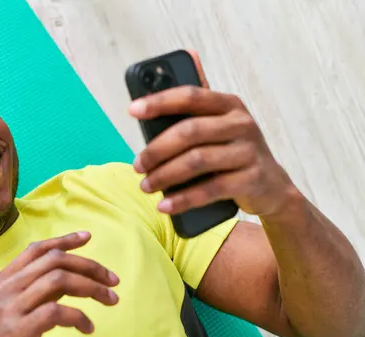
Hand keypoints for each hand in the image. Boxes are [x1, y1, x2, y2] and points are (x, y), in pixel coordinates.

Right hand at [0, 232, 119, 336]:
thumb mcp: (5, 312)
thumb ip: (33, 293)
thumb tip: (66, 282)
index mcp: (1, 280)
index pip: (37, 249)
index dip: (64, 240)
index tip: (87, 237)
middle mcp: (5, 288)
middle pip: (55, 261)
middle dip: (90, 266)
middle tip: (113, 279)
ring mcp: (10, 309)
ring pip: (60, 281)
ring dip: (92, 288)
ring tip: (110, 300)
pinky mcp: (17, 332)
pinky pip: (57, 313)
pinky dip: (80, 317)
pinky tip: (87, 328)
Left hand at [130, 50, 296, 217]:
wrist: (272, 187)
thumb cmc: (232, 152)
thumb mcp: (218, 126)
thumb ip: (196, 106)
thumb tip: (177, 64)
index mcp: (229, 105)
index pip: (190, 96)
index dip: (159, 101)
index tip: (132, 110)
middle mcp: (241, 124)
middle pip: (189, 132)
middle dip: (157, 150)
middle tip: (137, 165)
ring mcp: (248, 151)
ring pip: (197, 161)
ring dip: (165, 176)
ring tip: (146, 185)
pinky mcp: (251, 179)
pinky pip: (210, 189)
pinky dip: (183, 199)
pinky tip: (165, 204)